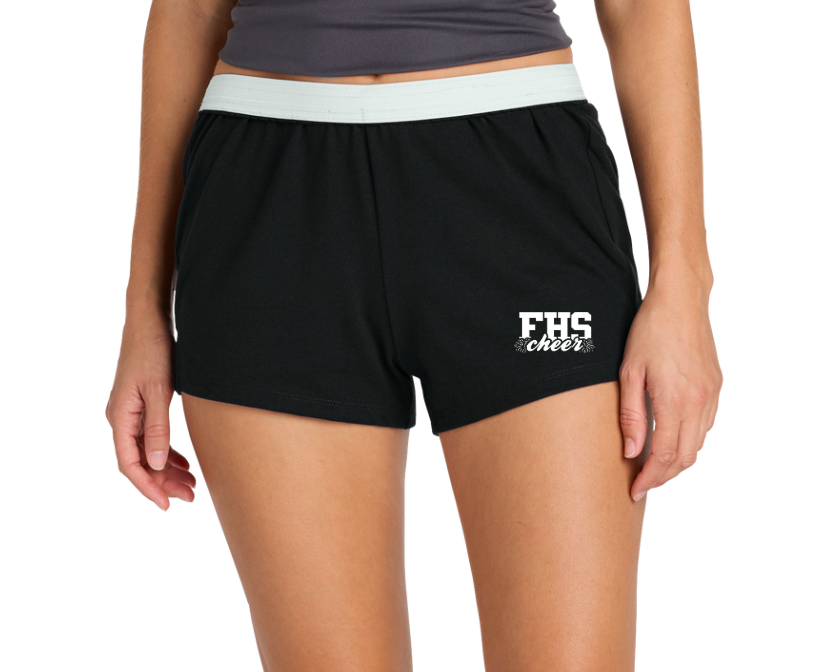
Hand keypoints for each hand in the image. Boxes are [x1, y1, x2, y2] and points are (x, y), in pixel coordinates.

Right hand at [105, 323, 195, 509]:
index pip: (130, 464)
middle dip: (163, 482)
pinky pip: (151, 438)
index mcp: (120, 417)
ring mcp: (130, 412)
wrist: (149, 320)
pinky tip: (183, 462)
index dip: (148, 487)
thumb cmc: (153, 350)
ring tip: (191, 485)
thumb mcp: (159, 391)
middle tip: (190, 496)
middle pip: (139, 462)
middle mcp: (121, 418)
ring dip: (167, 469)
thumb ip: (158, 428)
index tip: (166, 505)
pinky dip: (166, 452)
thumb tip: (155, 463)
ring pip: (146, 451)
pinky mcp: (142, 404)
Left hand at [619, 278, 722, 500]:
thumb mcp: (629, 372)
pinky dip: (689, 441)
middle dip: (663, 477)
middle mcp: (699, 402)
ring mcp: (711, 395)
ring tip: (653, 466)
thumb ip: (630, 415)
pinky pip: (705, 426)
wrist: (681, 301)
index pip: (664, 456)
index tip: (635, 490)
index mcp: (675, 400)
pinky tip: (671, 439)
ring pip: (697, 444)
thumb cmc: (650, 331)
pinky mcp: (716, 387)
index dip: (649, 479)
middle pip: (684, 457)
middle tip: (642, 484)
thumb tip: (631, 452)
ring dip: (676, 461)